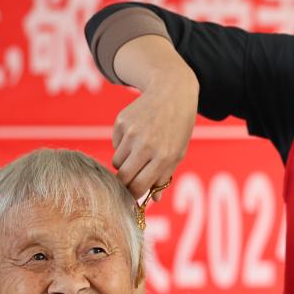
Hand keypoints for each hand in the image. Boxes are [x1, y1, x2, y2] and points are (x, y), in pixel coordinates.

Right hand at [111, 69, 197, 200]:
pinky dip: (123, 145)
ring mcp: (131, 133)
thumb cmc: (177, 127)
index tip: (133, 196)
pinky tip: (137, 133)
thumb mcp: (178, 152)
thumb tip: (154, 201)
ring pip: (117, 162)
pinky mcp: (121, 122)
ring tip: (140, 151)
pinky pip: (115, 145)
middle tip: (130, 181)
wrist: (171, 92)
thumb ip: (164, 177)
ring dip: (125, 162)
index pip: (139, 186)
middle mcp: (146, 145)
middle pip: (123, 177)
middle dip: (125, 183)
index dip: (134, 195)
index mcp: (164, 156)